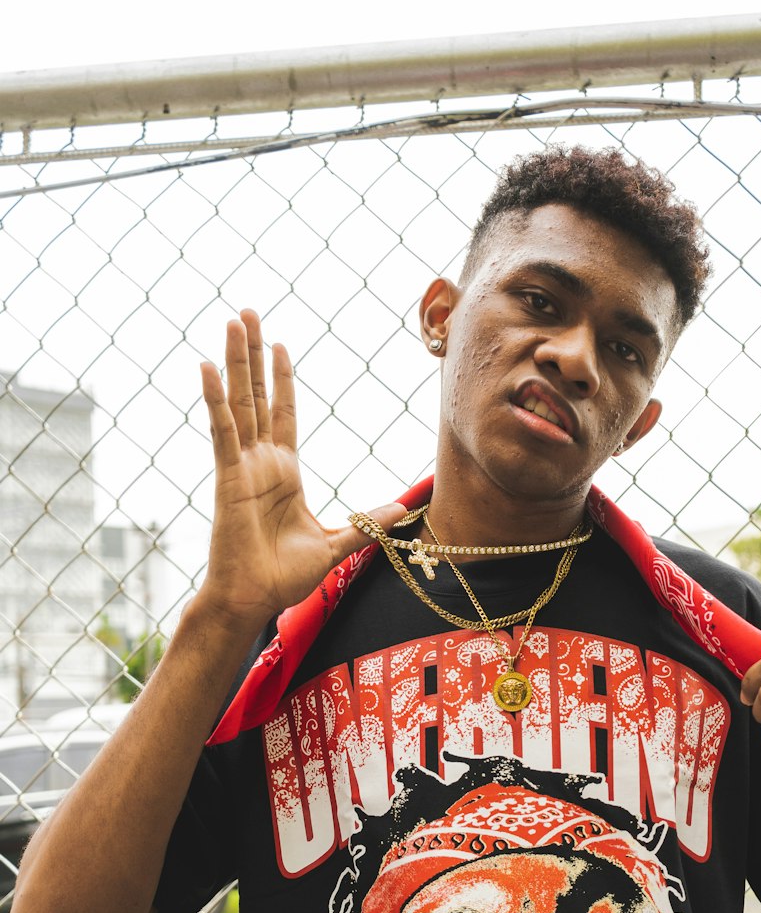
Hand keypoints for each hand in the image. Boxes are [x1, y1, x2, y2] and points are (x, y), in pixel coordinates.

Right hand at [198, 310, 403, 637]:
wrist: (255, 599)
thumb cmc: (284, 577)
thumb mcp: (336, 543)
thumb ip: (366, 523)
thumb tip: (402, 510)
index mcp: (283, 473)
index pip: (283, 414)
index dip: (282, 379)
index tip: (281, 345)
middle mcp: (260, 462)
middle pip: (257, 396)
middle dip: (254, 354)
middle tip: (247, 313)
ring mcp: (242, 466)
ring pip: (239, 402)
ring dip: (236, 361)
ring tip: (233, 320)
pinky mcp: (228, 477)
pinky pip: (222, 431)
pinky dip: (215, 399)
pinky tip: (208, 366)